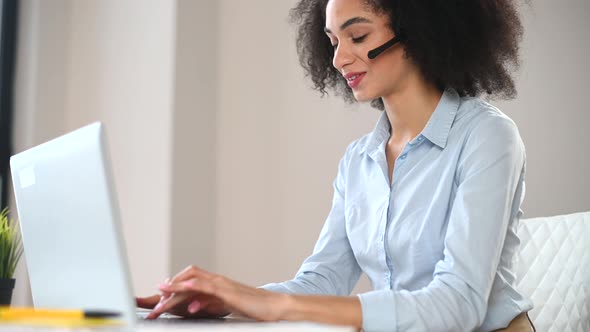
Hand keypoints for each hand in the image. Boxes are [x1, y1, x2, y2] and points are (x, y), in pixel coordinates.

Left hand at [147, 265, 288, 320]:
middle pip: (188, 278)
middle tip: (155, 303)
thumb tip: (193, 306)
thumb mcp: (226, 305)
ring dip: (175, 291)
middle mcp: (218, 280)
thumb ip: (210, 303)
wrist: (274, 306)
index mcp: (217, 283)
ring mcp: (223, 285)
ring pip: (194, 282)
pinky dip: (194, 290)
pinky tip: (184, 296)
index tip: (161, 294)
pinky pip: (208, 288)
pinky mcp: (229, 293)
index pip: (191, 278)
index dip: (174, 284)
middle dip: (169, 290)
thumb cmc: (254, 307)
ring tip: (161, 301)